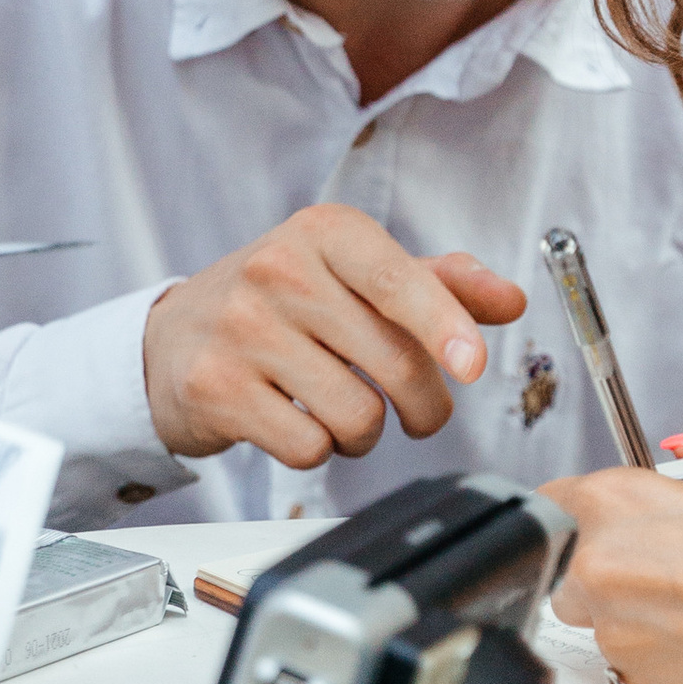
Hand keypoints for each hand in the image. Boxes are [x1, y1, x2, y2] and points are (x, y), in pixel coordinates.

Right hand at [143, 205, 522, 467]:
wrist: (172, 338)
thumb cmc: (282, 304)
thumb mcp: (355, 275)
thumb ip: (437, 284)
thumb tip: (510, 300)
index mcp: (325, 232)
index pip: (399, 279)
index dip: (445, 325)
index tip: (473, 366)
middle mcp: (278, 270)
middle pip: (392, 361)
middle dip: (424, 404)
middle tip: (420, 413)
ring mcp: (242, 330)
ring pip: (355, 414)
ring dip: (369, 434)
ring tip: (350, 415)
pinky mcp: (216, 389)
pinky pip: (308, 448)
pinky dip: (321, 451)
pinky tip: (304, 426)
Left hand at [548, 470, 682, 683]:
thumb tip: (677, 450)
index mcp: (620, 503)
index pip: (549, 505)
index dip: (577, 516)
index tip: (595, 526)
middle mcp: (604, 569)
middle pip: (566, 569)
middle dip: (607, 567)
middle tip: (672, 567)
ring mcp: (617, 634)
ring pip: (600, 623)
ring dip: (635, 615)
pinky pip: (632, 666)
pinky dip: (661, 656)